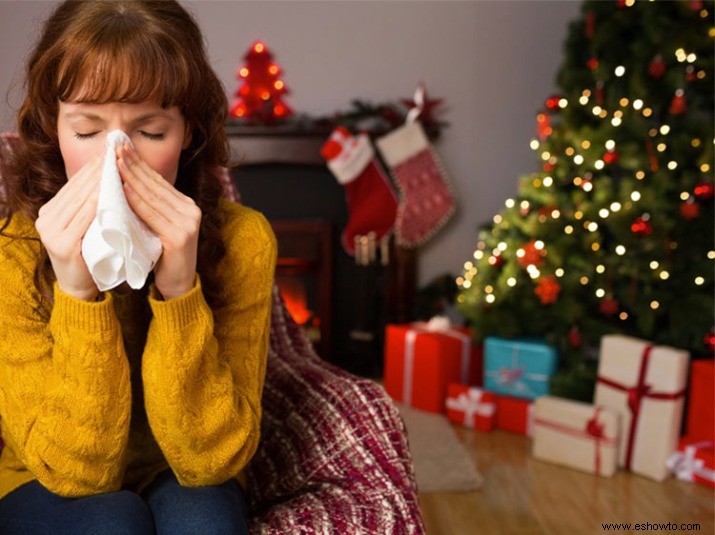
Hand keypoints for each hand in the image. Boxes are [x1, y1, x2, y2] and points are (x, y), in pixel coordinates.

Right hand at [36, 153, 102, 300]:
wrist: (81, 288)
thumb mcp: (87, 225)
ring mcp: (50, 231)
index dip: (92, 167)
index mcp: (51, 211)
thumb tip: (108, 175)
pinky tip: (106, 193)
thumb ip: (90, 205)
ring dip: (97, 182)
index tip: (109, 150)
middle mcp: (46, 218)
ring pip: (79, 201)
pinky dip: (95, 204)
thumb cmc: (90, 254)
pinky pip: (81, 219)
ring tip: (113, 166)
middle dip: (96, 170)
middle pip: (76, 189)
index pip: (74, 184)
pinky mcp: (60, 244)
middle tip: (113, 151)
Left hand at [117, 143, 201, 299]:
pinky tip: (123, 189)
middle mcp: (190, 211)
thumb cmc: (162, 256)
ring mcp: (187, 224)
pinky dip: (135, 201)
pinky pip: (151, 215)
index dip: (139, 163)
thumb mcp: (157, 226)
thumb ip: (149, 207)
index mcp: (186, 205)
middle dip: (133, 165)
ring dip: (131, 178)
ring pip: (152, 197)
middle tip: (115, 147)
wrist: (178, 285)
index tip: (121, 147)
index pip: (158, 180)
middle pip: (155, 184)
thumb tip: (124, 181)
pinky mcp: (179, 237)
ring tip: (114, 163)